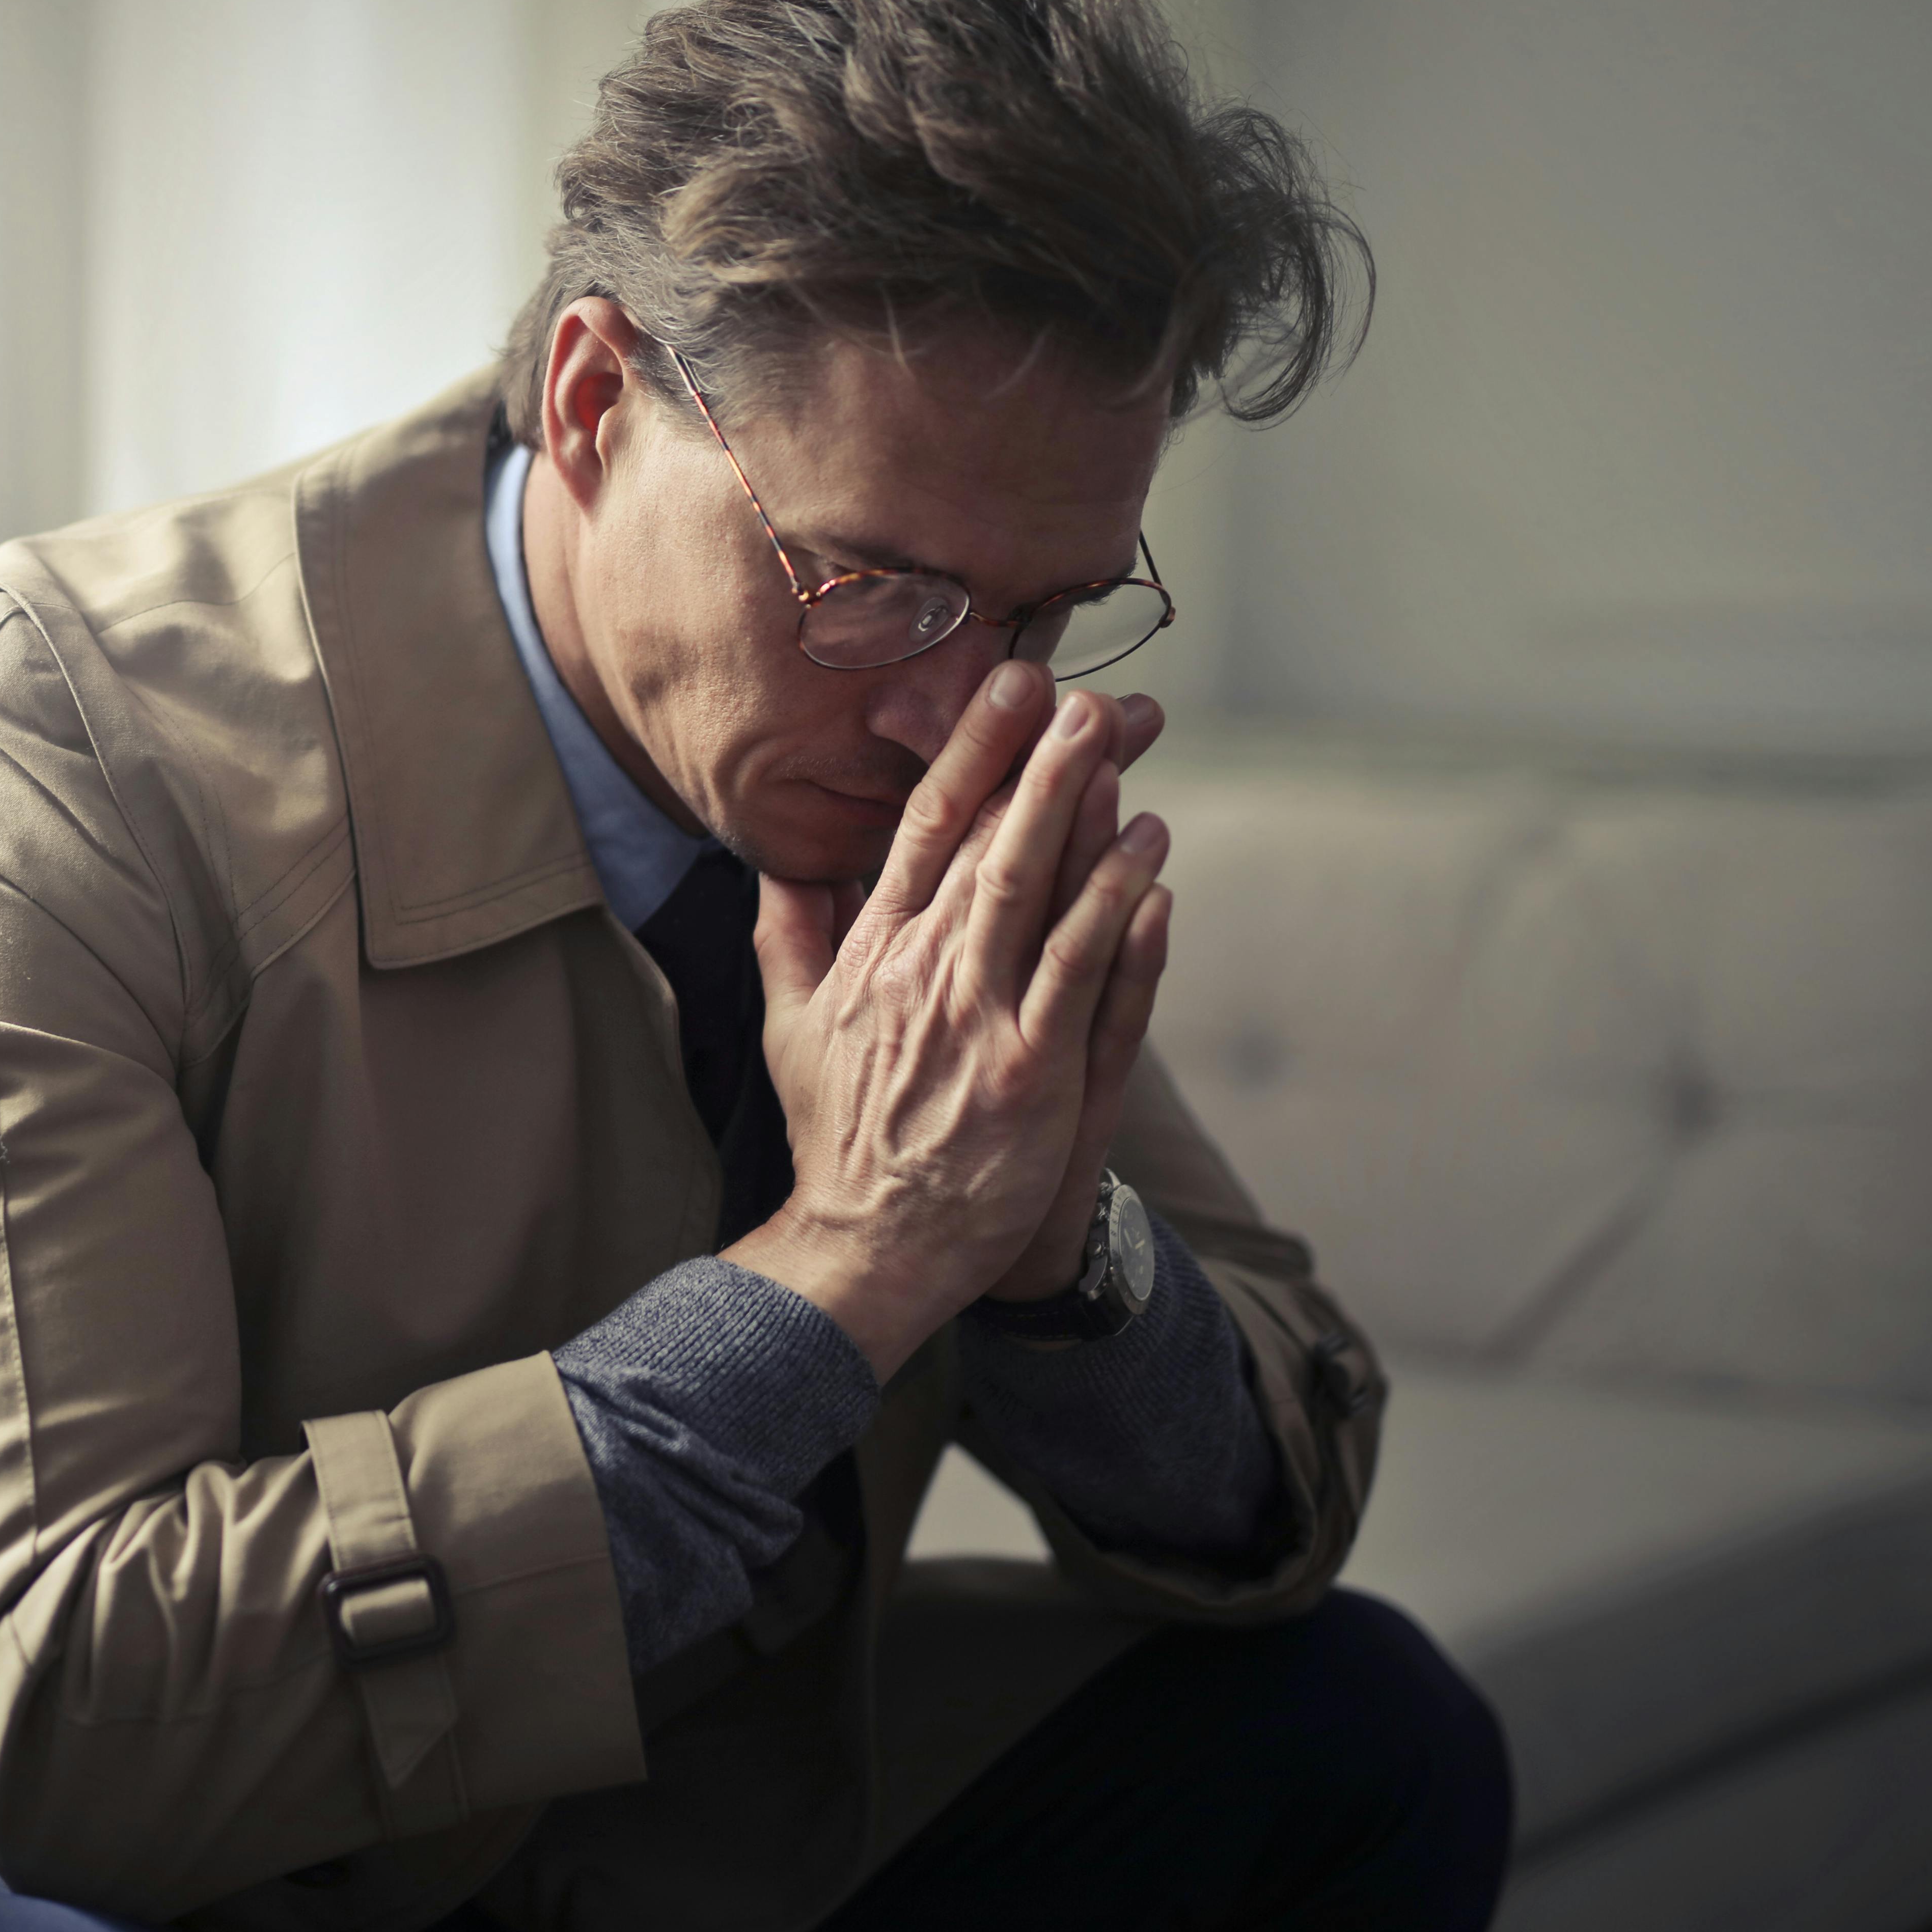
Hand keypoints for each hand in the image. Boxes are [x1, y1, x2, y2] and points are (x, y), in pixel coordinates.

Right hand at [723, 661, 1173, 1378]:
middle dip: (1037, 763)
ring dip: (1081, 819)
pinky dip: (1116, 918)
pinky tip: (1150, 868)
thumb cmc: (840, 1135)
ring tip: (1123, 754)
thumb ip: (787, 936)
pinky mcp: (1030, 1075)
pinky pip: (1082, 979)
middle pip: (987, 846)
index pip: (923, 830)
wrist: (869, 1242)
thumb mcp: (786, 1026)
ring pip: (1034, 897)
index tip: (1007, 689)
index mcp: (872, 954)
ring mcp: (979, 1023)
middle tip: (1083, 696)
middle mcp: (924, 975)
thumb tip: (781, 864)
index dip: (970, 754)